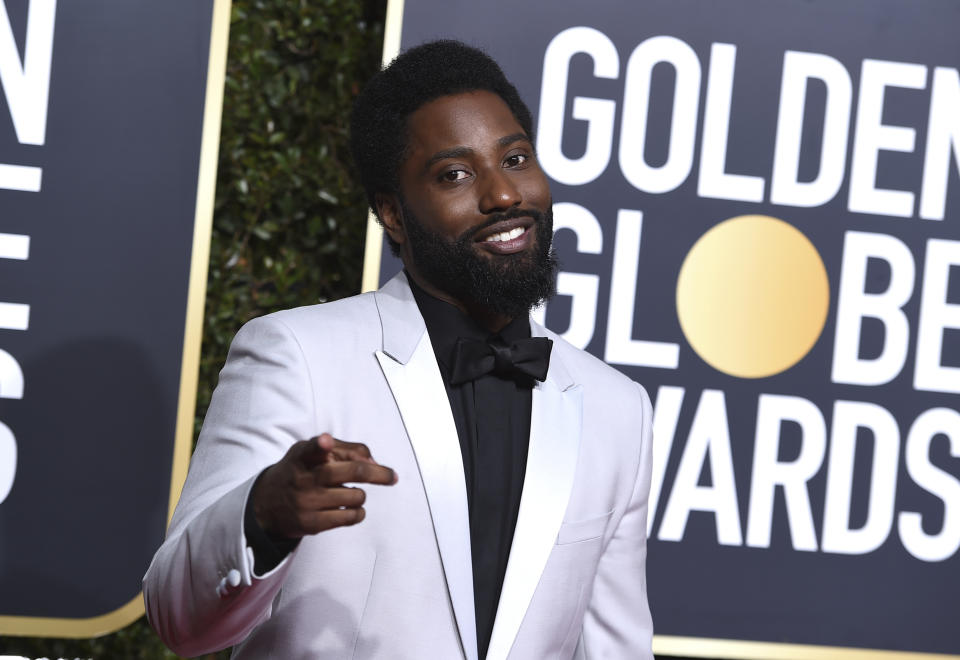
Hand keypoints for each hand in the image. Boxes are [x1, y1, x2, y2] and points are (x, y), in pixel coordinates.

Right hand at [251, 433, 396, 538]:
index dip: (320, 444)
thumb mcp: (312, 452)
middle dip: (378, 474)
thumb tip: (375, 463)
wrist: (266, 505)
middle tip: (392, 477)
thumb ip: (345, 449)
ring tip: (348, 492)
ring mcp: (307, 502)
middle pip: (350, 472)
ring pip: (356, 495)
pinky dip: (358, 512)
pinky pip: (350, 517)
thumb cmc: (301, 471)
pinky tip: (351, 508)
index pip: (310, 448)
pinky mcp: (312, 523)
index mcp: (302, 456)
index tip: (325, 441)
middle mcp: (303, 478)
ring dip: (360, 494)